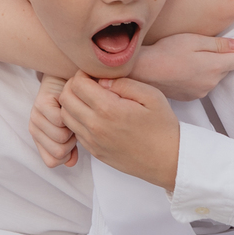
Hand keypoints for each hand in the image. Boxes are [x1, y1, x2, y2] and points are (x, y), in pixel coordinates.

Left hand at [30, 75, 77, 167]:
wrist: (66, 78)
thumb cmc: (70, 105)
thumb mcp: (70, 130)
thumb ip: (70, 149)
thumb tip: (71, 163)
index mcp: (39, 138)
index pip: (51, 162)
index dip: (67, 154)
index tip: (72, 139)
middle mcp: (33, 129)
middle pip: (58, 152)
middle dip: (73, 141)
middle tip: (74, 125)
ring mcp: (35, 116)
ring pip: (61, 137)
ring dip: (73, 127)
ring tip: (73, 115)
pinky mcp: (41, 103)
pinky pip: (60, 120)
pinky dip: (71, 115)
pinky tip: (71, 106)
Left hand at [58, 73, 179, 190]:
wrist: (168, 161)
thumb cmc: (163, 127)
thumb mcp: (151, 96)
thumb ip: (124, 83)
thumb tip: (102, 80)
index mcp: (108, 109)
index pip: (77, 84)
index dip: (82, 73)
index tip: (94, 73)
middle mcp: (95, 126)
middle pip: (65, 99)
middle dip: (73, 86)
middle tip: (89, 83)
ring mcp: (93, 141)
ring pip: (65, 116)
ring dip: (72, 103)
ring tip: (89, 99)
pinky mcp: (94, 151)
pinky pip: (74, 131)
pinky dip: (77, 119)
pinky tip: (93, 115)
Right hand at [130, 34, 233, 100]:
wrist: (145, 71)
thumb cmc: (168, 51)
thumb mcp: (194, 40)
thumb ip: (218, 44)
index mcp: (215, 67)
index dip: (231, 51)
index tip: (218, 46)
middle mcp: (212, 82)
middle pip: (226, 69)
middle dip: (218, 60)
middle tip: (198, 51)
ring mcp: (202, 92)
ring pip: (213, 78)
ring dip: (207, 70)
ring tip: (187, 61)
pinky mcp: (191, 97)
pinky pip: (202, 86)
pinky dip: (196, 79)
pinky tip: (182, 71)